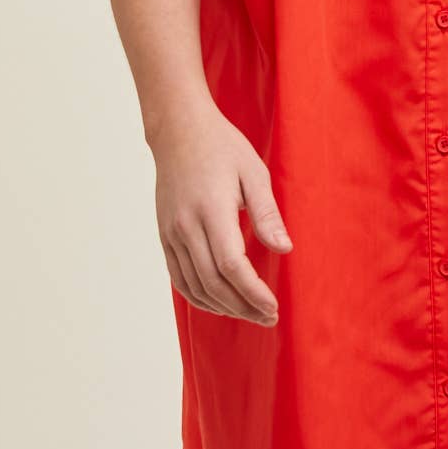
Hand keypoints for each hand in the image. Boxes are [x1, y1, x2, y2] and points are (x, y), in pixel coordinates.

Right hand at [150, 99, 292, 325]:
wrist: (178, 130)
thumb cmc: (222, 147)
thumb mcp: (253, 172)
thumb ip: (266, 213)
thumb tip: (283, 249)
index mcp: (212, 210)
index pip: (231, 265)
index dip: (252, 292)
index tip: (272, 307)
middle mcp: (186, 226)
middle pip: (213, 282)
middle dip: (243, 306)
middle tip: (268, 318)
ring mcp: (171, 233)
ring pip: (194, 286)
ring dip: (223, 307)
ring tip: (250, 314)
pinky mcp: (164, 236)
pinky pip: (178, 278)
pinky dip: (198, 297)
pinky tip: (219, 304)